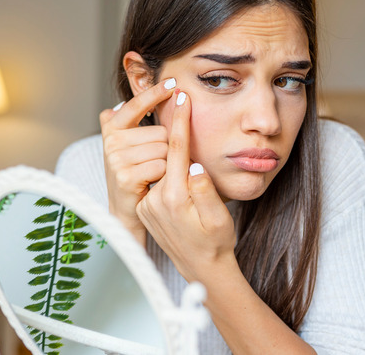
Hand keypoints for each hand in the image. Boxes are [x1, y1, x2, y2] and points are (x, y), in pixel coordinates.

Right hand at [99, 78, 176, 242]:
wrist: (126, 210)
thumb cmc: (136, 172)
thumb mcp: (131, 142)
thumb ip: (134, 118)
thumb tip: (144, 93)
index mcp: (112, 127)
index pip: (136, 104)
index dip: (154, 93)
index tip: (173, 83)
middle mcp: (111, 140)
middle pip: (160, 132)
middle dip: (166, 146)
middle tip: (153, 162)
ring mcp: (116, 158)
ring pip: (163, 149)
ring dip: (166, 162)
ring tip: (153, 173)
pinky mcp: (124, 176)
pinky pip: (161, 165)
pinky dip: (164, 175)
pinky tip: (153, 182)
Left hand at [136, 90, 236, 281]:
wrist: (201, 267)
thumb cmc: (216, 242)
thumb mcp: (219, 218)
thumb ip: (205, 191)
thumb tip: (194, 166)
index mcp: (175, 198)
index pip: (176, 149)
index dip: (179, 121)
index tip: (181, 97)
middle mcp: (156, 200)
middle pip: (163, 153)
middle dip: (171, 130)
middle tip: (176, 102)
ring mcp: (148, 205)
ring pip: (159, 166)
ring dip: (168, 151)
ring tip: (177, 139)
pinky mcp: (145, 208)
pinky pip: (157, 180)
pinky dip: (164, 169)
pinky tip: (174, 167)